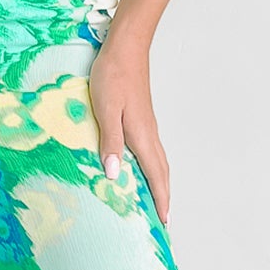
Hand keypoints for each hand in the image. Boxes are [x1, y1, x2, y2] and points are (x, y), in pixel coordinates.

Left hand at [88, 28, 169, 226]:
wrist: (125, 47)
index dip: (160, 199)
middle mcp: (149, 134)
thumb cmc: (112, 75)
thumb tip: (115, 175)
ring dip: (160, 182)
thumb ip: (110, 142)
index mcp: (142, 136)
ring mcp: (147, 125)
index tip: (164, 222)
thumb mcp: (106, 109)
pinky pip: (151, 151)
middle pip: (162, 171)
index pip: (156, 175)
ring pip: (158, 161)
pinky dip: (152, 167)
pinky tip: (142, 167)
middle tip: (163, 219)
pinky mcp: (142, 117)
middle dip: (164, 196)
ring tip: (156, 199)